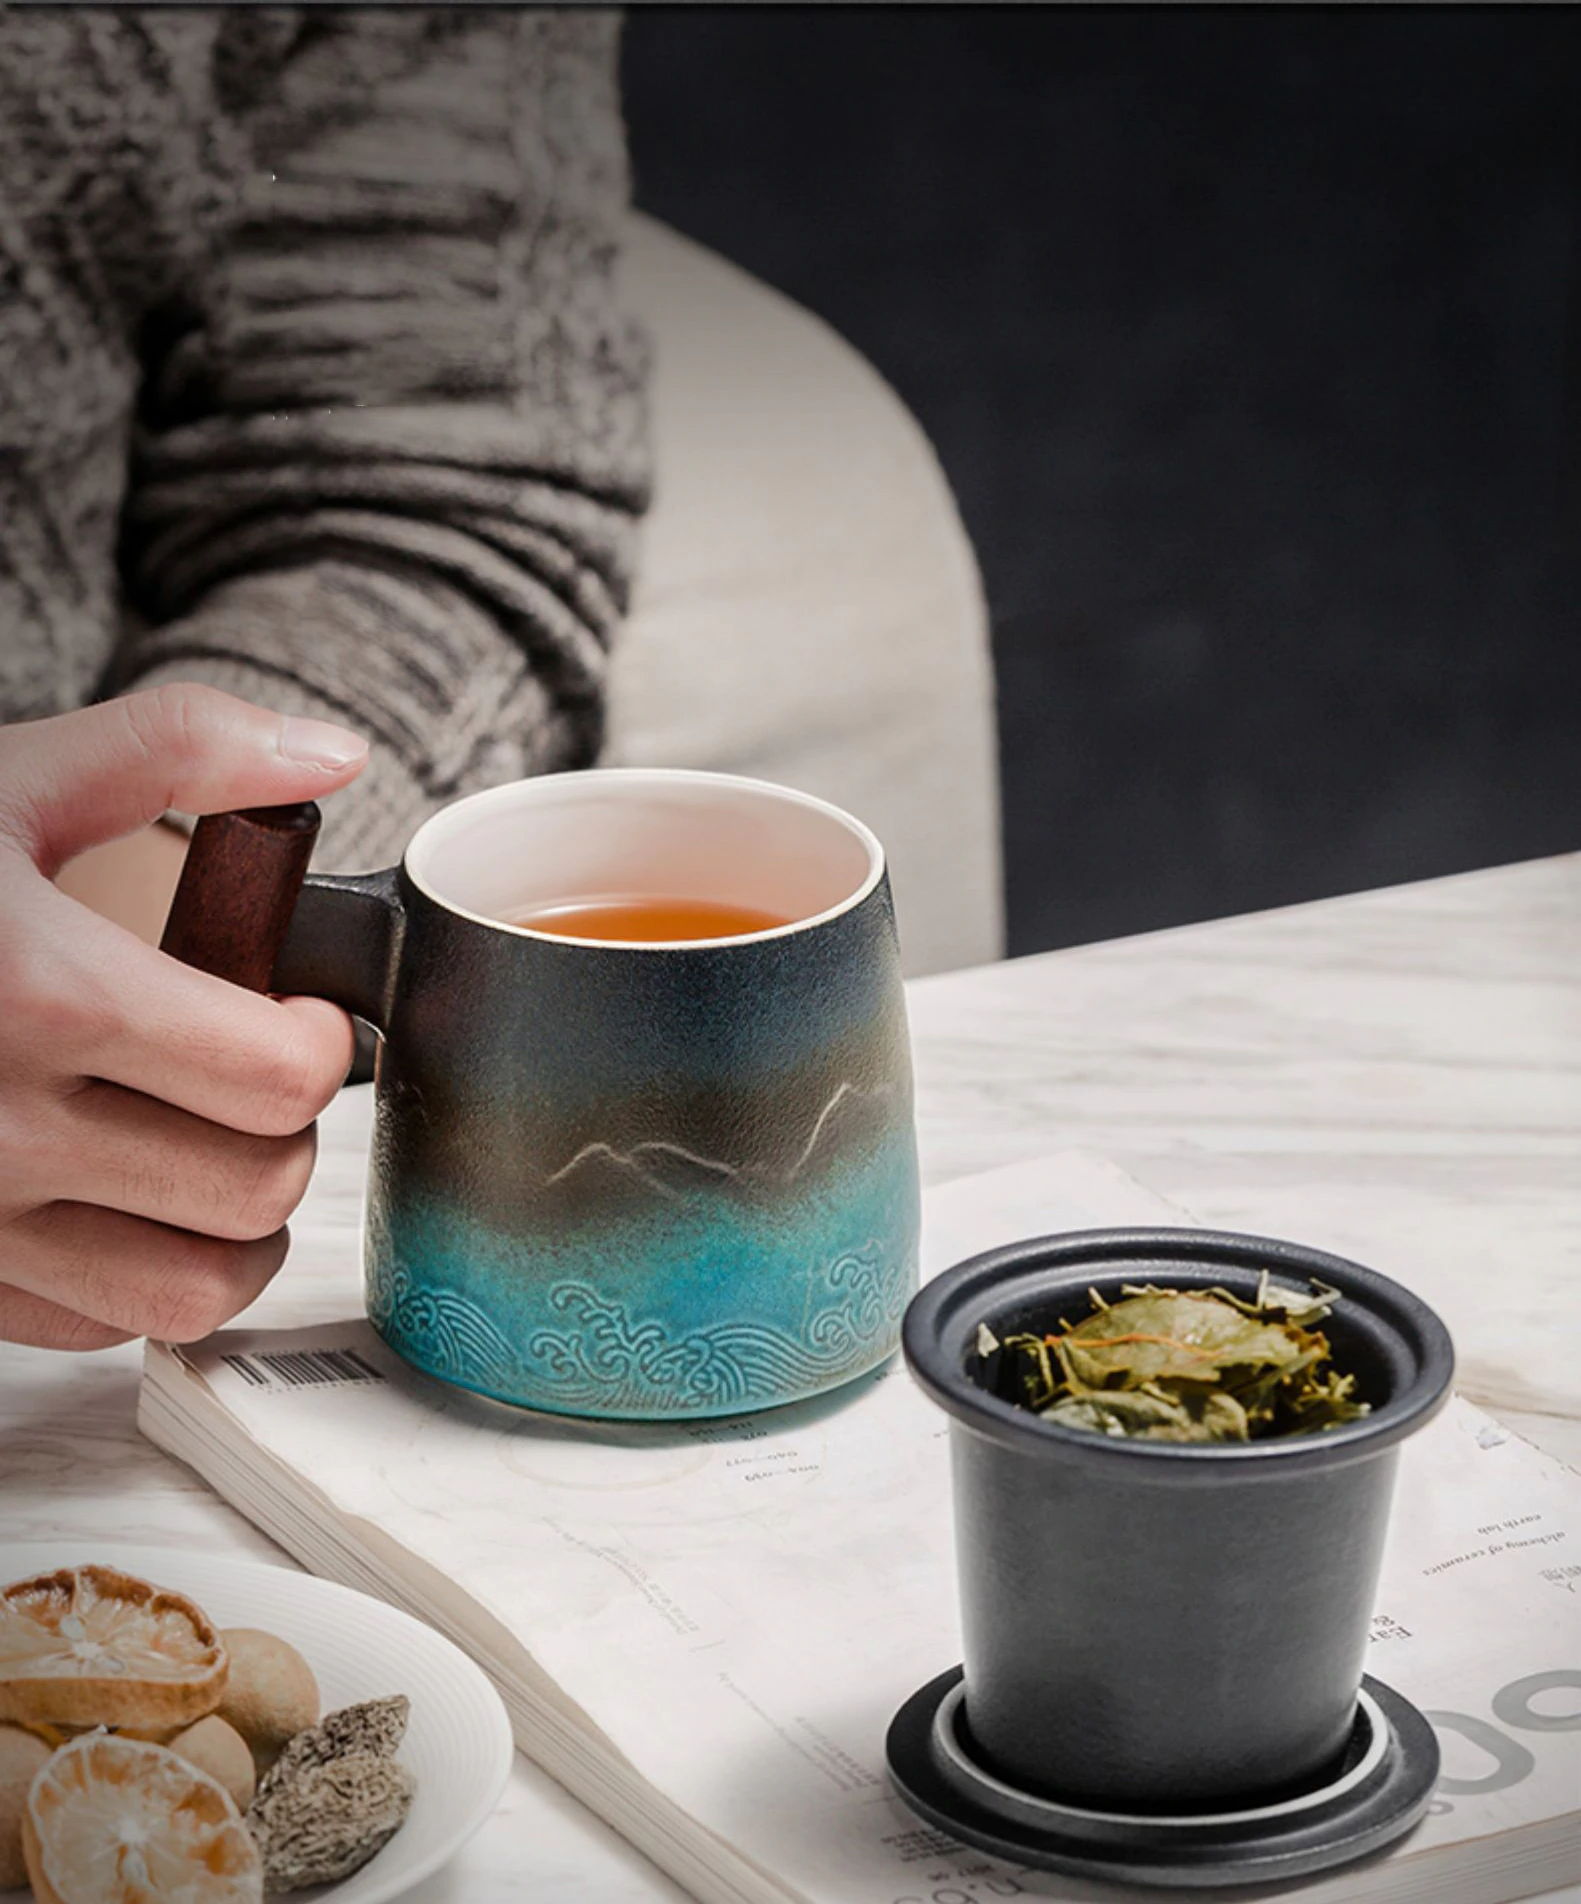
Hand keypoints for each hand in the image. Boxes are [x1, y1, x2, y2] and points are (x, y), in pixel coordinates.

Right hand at [0, 684, 368, 1350]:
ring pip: (191, 1289)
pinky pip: (96, 1325)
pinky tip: (125, 1200)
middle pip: (254, 1187)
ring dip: (236, 1227)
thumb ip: (179, 748)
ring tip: (216, 1150)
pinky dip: (141, 1276)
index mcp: (40, 993)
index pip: (277, 1077)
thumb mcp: (5, 781)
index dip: (318, 1042)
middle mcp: (0, 1128)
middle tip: (254, 1076)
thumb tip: (332, 754)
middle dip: (285, 1129)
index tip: (297, 1016)